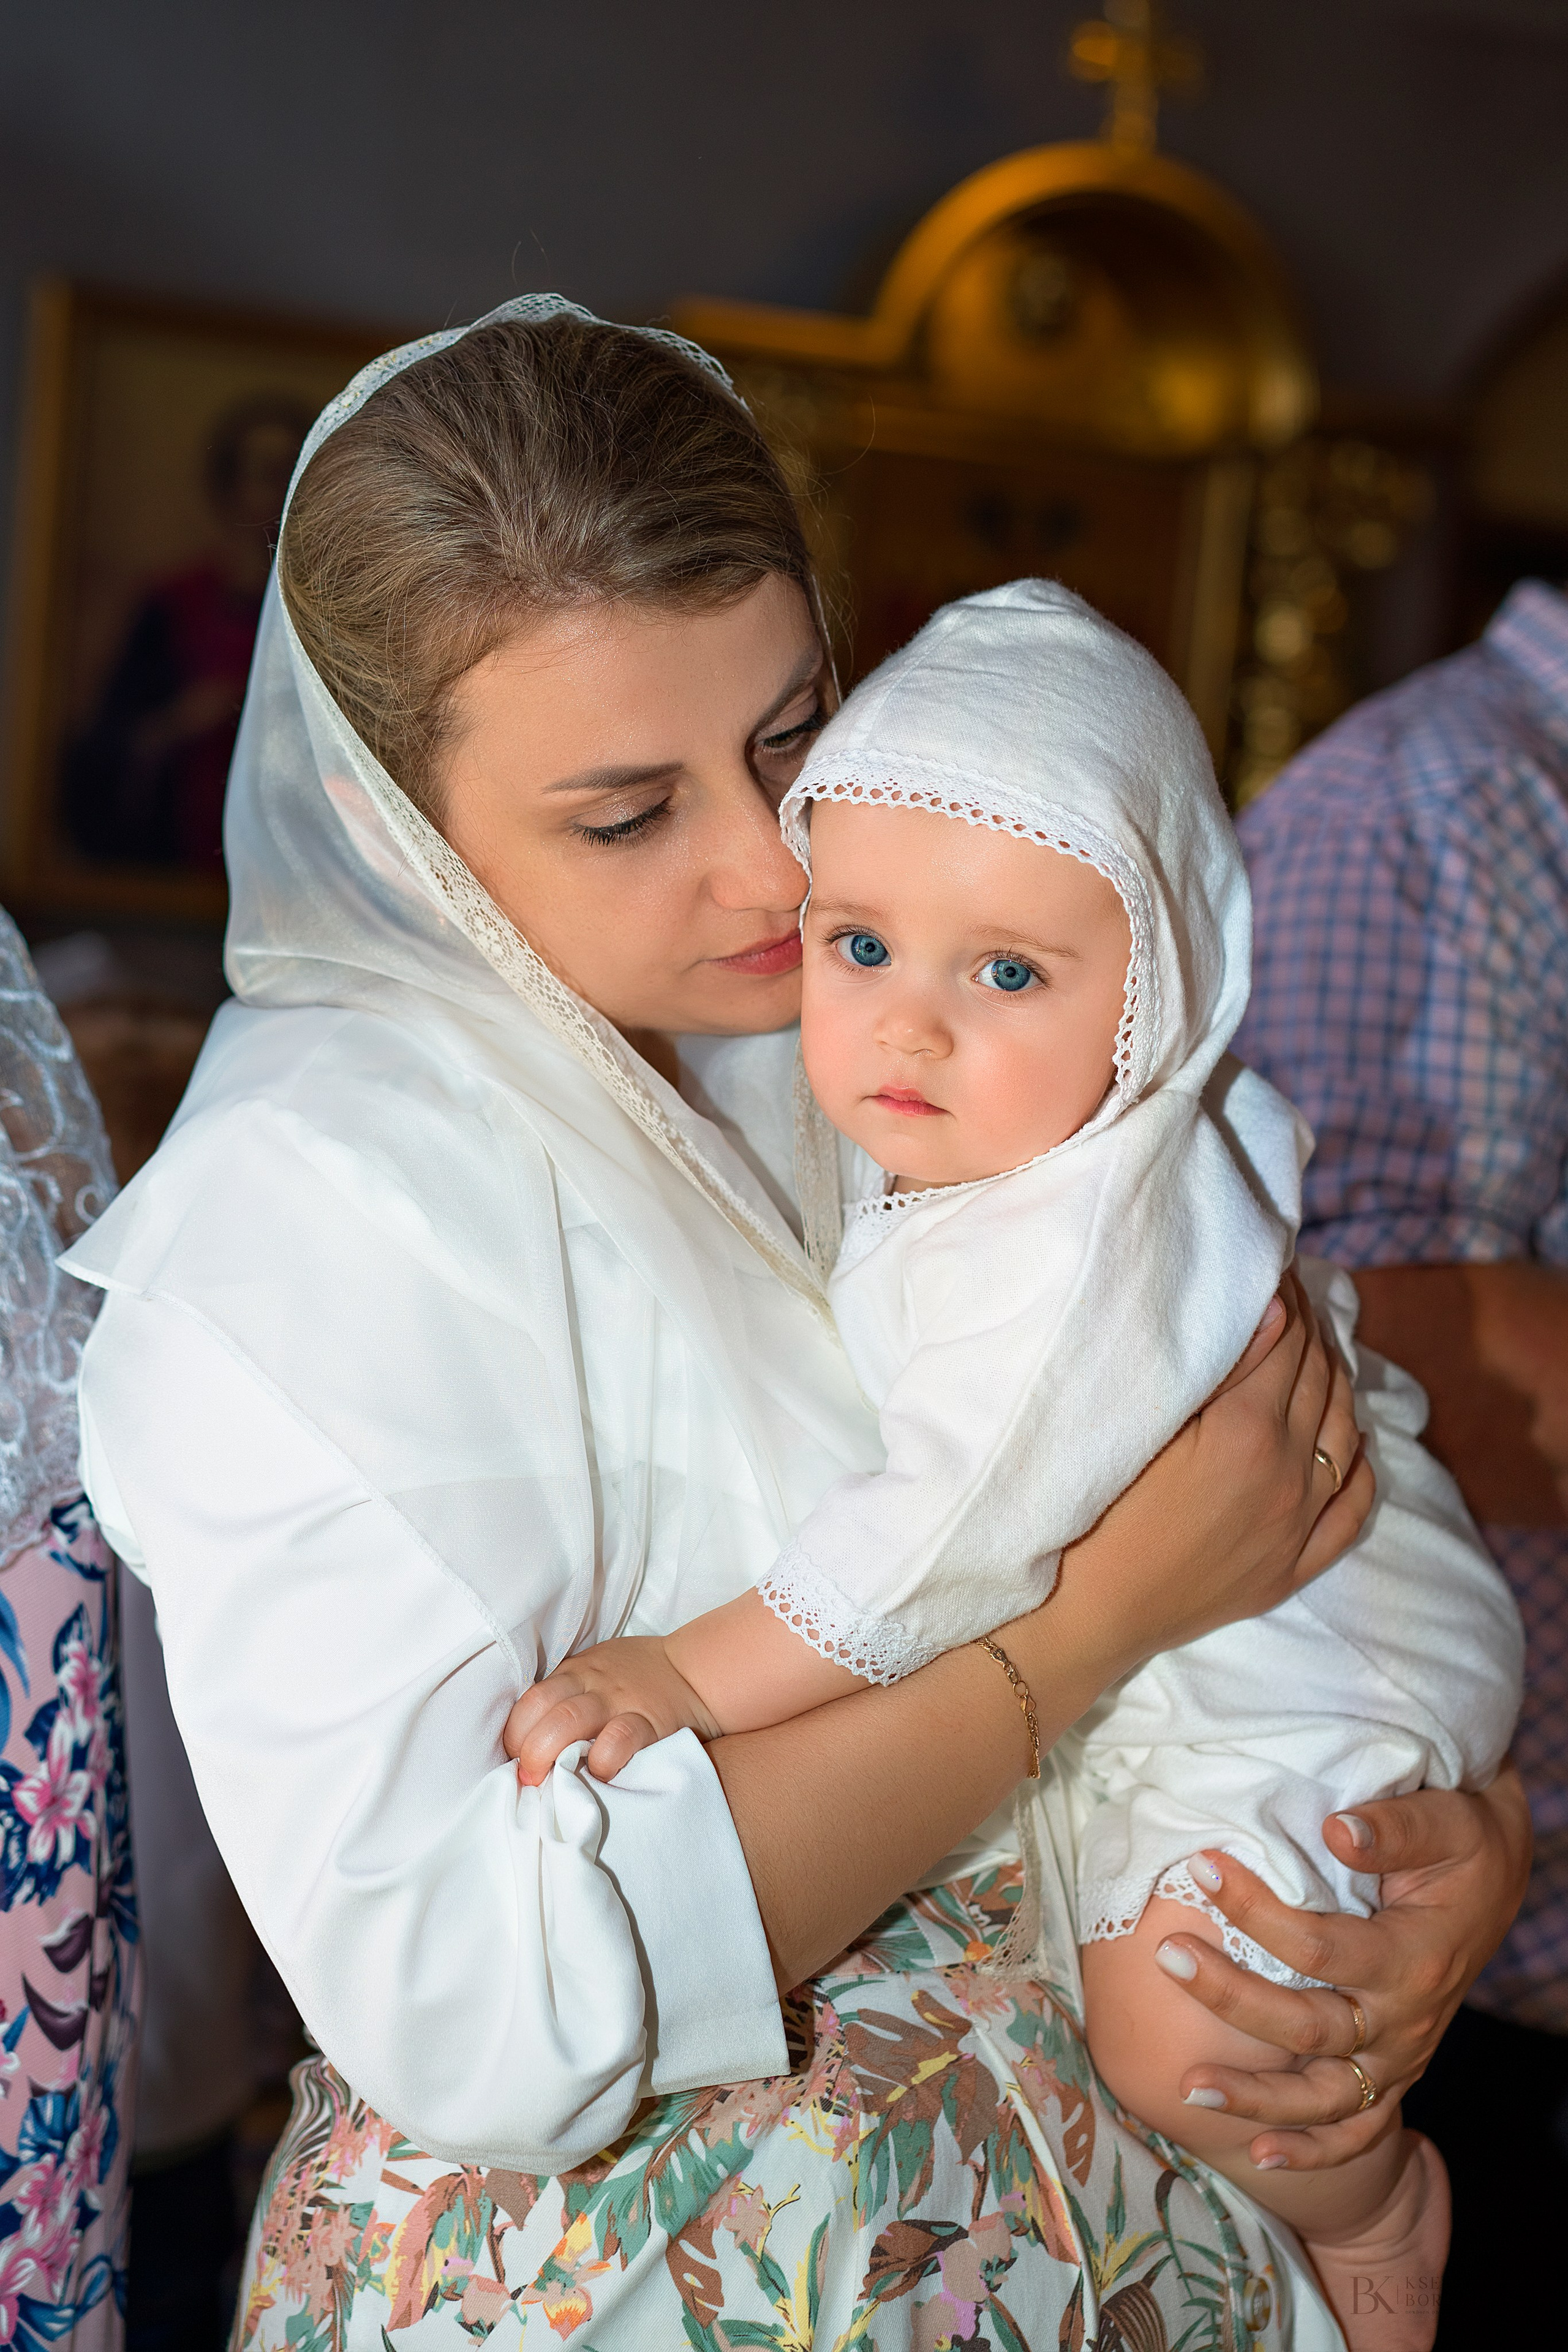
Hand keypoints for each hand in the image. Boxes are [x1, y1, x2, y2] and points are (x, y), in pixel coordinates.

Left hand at [503, 1637, 722, 1785]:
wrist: (695, 1673)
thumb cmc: (638, 1679)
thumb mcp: (597, 1673)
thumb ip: (568, 1696)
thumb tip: (528, 1742)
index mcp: (575, 1673)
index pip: (530, 1698)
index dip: (515, 1733)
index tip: (515, 1760)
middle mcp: (591, 1683)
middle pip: (543, 1708)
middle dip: (527, 1749)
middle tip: (528, 1778)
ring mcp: (619, 1701)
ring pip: (569, 1721)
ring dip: (550, 1756)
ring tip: (549, 1783)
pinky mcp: (648, 1721)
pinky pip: (617, 1739)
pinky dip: (600, 1761)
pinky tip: (598, 1774)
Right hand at [1022, 1270, 1371, 1692]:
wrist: (1083, 1614)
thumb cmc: (1092, 1509)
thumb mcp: (1147, 1425)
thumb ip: (1220, 1368)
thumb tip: (1276, 1309)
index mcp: (1248, 1430)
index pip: (1288, 1339)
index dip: (1285, 1294)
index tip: (1275, 1267)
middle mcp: (1288, 1475)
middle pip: (1321, 1378)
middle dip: (1311, 1329)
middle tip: (1293, 1296)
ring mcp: (1298, 1526)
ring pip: (1346, 1433)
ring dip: (1337, 1383)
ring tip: (1315, 1352)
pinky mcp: (1293, 1568)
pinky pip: (1355, 1507)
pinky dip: (1361, 1463)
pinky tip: (1354, 1439)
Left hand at [1153, 1767, 1532, 2169]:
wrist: (1495, 1883)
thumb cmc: (1462, 1846)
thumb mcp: (1446, 1820)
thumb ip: (1395, 1829)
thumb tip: (1336, 1831)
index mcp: (1414, 1958)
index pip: (1321, 1948)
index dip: (1257, 1911)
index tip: (1202, 1869)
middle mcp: (1406, 2019)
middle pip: (1310, 2026)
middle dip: (1232, 1997)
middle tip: (1167, 1955)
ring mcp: (1401, 2055)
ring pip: (1327, 2097)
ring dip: (1256, 2098)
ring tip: (1188, 2086)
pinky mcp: (1396, 2072)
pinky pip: (1360, 2132)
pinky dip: (1313, 2151)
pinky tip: (1260, 2157)